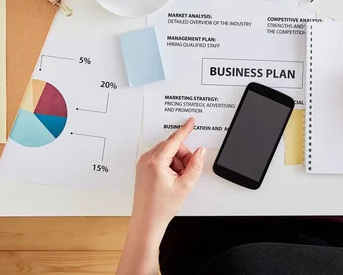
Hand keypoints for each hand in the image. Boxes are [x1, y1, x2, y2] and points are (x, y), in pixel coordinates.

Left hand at [130, 118, 205, 236]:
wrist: (147, 221)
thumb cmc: (161, 207)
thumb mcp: (185, 185)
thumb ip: (195, 165)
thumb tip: (200, 151)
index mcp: (156, 162)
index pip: (174, 140)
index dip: (185, 130)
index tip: (191, 121)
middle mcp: (147, 160)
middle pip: (172, 146)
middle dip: (183, 156)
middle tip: (187, 172)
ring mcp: (143, 164)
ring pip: (167, 152)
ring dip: (177, 162)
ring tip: (178, 179)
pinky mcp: (143, 168)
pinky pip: (161, 158)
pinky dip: (170, 165)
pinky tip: (171, 179)